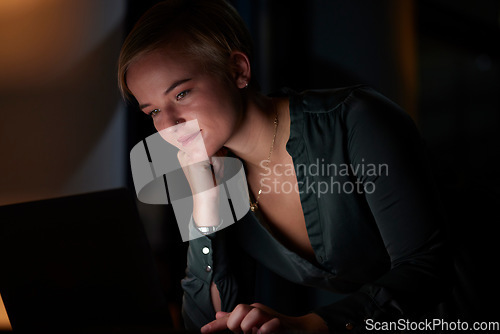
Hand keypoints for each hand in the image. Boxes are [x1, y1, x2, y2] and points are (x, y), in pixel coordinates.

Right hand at [178, 147, 227, 225]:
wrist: (205, 199)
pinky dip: (219, 165)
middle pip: (210, 144)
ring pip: (214, 149)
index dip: (214, 153)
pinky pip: (215, 156)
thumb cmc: (209, 181)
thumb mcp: (210, 161)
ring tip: (214, 173)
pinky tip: (214, 174)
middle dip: (218, 157)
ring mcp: (188, 155)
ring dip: (219, 162)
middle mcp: (183, 152)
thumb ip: (211, 148)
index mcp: (184, 152)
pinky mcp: (195, 160)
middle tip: (214, 171)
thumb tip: (218, 138)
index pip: (206, 142)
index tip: (211, 166)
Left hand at [200, 303, 327, 333]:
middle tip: (242, 333)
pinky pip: (271, 324)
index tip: (203, 331)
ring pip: (253, 313)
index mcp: (251, 312)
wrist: (301, 329)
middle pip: (241, 308)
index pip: (231, 316)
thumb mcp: (253, 324)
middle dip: (237, 323)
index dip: (217, 325)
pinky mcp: (282, 324)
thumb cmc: (274, 327)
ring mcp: (271, 317)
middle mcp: (259, 311)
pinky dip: (264, 330)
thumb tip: (219, 315)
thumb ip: (236, 320)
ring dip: (249, 326)